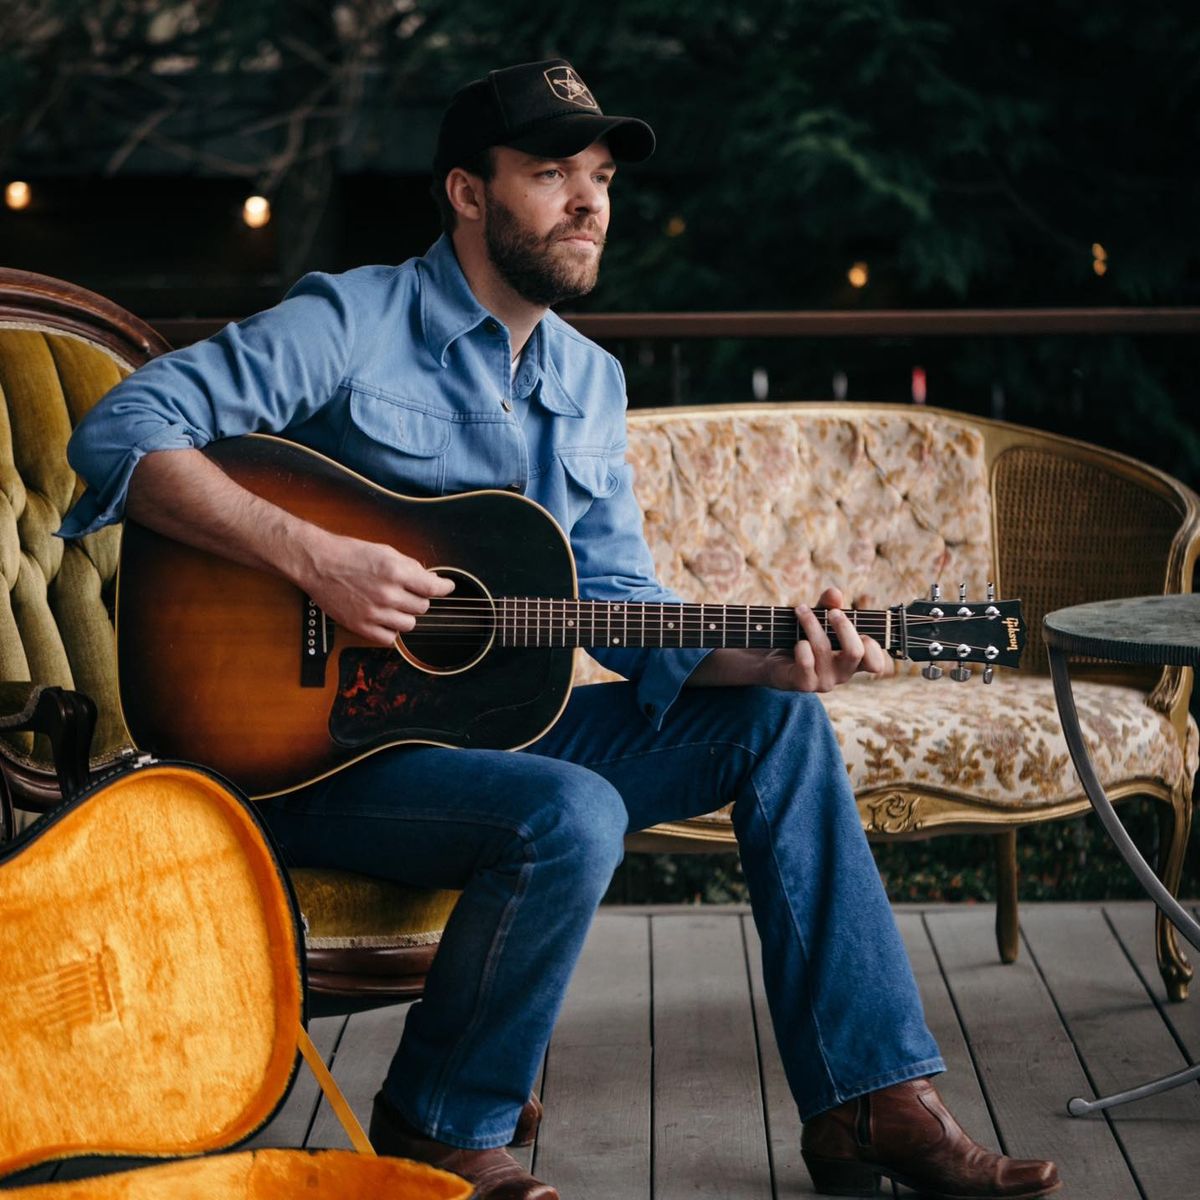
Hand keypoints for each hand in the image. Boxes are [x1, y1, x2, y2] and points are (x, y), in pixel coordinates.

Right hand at [299, 530, 454, 645]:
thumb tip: (431, 580)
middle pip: (422, 607)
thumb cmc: (350, 553)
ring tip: (394, 604)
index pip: (432, 588)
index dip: (444, 588)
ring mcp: (374, 613)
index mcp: (395, 572)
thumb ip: (410, 566)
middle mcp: (387, 594)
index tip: (447, 587)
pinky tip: (385, 619)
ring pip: (409, 624)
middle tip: (408, 592)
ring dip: (406, 615)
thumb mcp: (385, 551)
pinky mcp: (360, 626)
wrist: (318, 563)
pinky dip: (391, 631)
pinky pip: (389, 639)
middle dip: (419, 599)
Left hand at [766, 586, 891, 692]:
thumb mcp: (819, 619)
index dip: (872, 646)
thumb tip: (834, 592)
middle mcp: (842, 674)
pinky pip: (806, 662)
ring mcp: (824, 681)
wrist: (773, 660)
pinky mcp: (804, 684)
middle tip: (832, 612)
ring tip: (801, 610)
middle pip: (855, 652)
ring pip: (824, 649)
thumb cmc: (803, 638)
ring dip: (812, 624)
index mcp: (853, 662)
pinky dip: (801, 646)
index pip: (876, 663)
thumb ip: (828, 606)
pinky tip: (797, 640)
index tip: (859, 628)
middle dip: (843, 626)